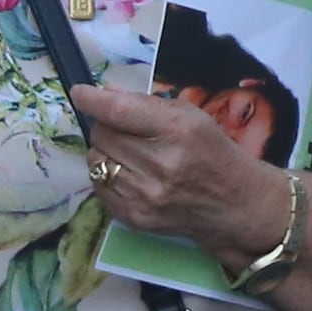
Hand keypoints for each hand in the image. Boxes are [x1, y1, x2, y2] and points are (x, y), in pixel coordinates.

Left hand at [65, 80, 294, 252]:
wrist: (232, 202)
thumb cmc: (211, 150)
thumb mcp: (190, 116)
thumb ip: (145, 104)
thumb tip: (104, 94)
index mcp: (176, 131)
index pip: (119, 112)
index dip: (93, 100)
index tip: (80, 93)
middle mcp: (158, 164)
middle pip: (102, 135)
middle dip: (107, 127)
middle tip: (125, 130)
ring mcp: (144, 195)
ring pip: (95, 161)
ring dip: (106, 152)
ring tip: (129, 154)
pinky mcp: (133, 217)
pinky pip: (99, 187)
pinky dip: (109, 176)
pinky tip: (130, 175)